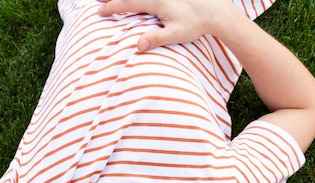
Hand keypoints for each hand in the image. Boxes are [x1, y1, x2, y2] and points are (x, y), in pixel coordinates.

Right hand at [97, 0, 218, 50]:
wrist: (216, 10)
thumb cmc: (196, 24)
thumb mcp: (175, 35)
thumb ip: (155, 38)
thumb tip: (137, 46)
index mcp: (155, 1)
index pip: (128, 3)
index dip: (112, 7)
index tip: (99, 11)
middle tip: (98, 0)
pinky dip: (139, 0)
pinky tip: (135, 3)